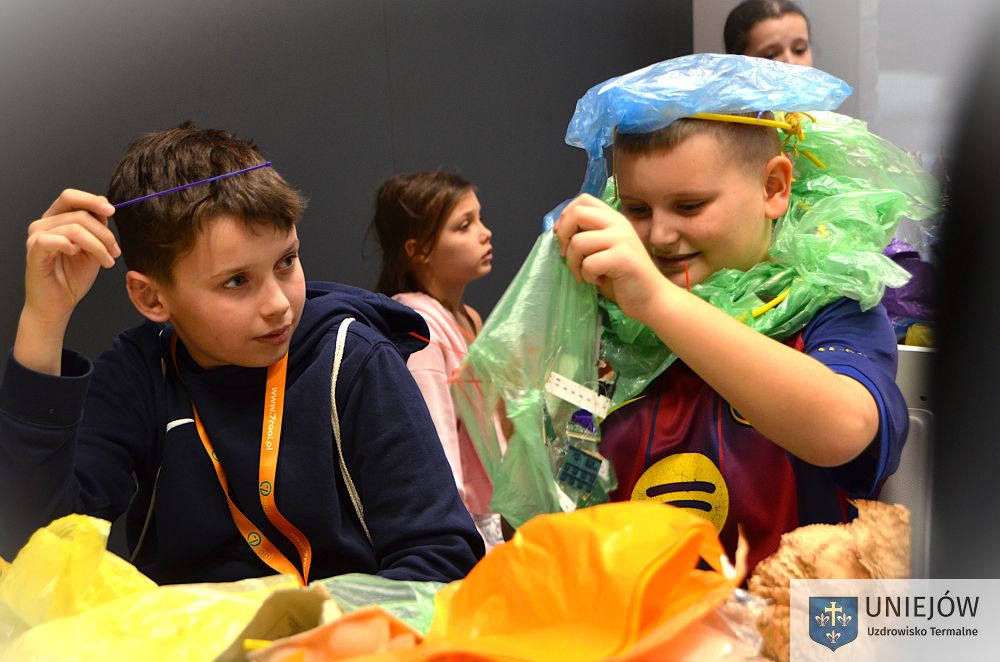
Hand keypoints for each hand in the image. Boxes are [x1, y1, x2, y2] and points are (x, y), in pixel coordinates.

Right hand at [22, 189, 118, 324]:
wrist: (59, 303)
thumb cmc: (73, 277)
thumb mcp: (93, 249)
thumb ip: (97, 228)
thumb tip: (105, 208)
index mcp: (57, 219)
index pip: (71, 197)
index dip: (93, 201)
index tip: (112, 212)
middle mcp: (44, 224)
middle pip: (79, 213)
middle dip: (104, 232)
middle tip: (115, 251)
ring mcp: (37, 237)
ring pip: (73, 228)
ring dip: (97, 245)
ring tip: (107, 261)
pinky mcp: (34, 251)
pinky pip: (52, 239)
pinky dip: (70, 245)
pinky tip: (77, 254)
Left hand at [554, 194, 670, 324]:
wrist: (651, 298)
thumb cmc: (623, 277)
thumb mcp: (603, 250)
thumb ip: (587, 236)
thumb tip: (558, 231)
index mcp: (613, 219)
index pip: (583, 200)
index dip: (566, 216)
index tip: (565, 237)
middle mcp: (618, 224)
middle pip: (577, 214)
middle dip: (563, 236)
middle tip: (568, 256)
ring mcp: (622, 239)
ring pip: (578, 242)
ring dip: (574, 263)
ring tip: (585, 275)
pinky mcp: (623, 258)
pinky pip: (589, 263)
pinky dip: (588, 276)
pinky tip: (599, 281)